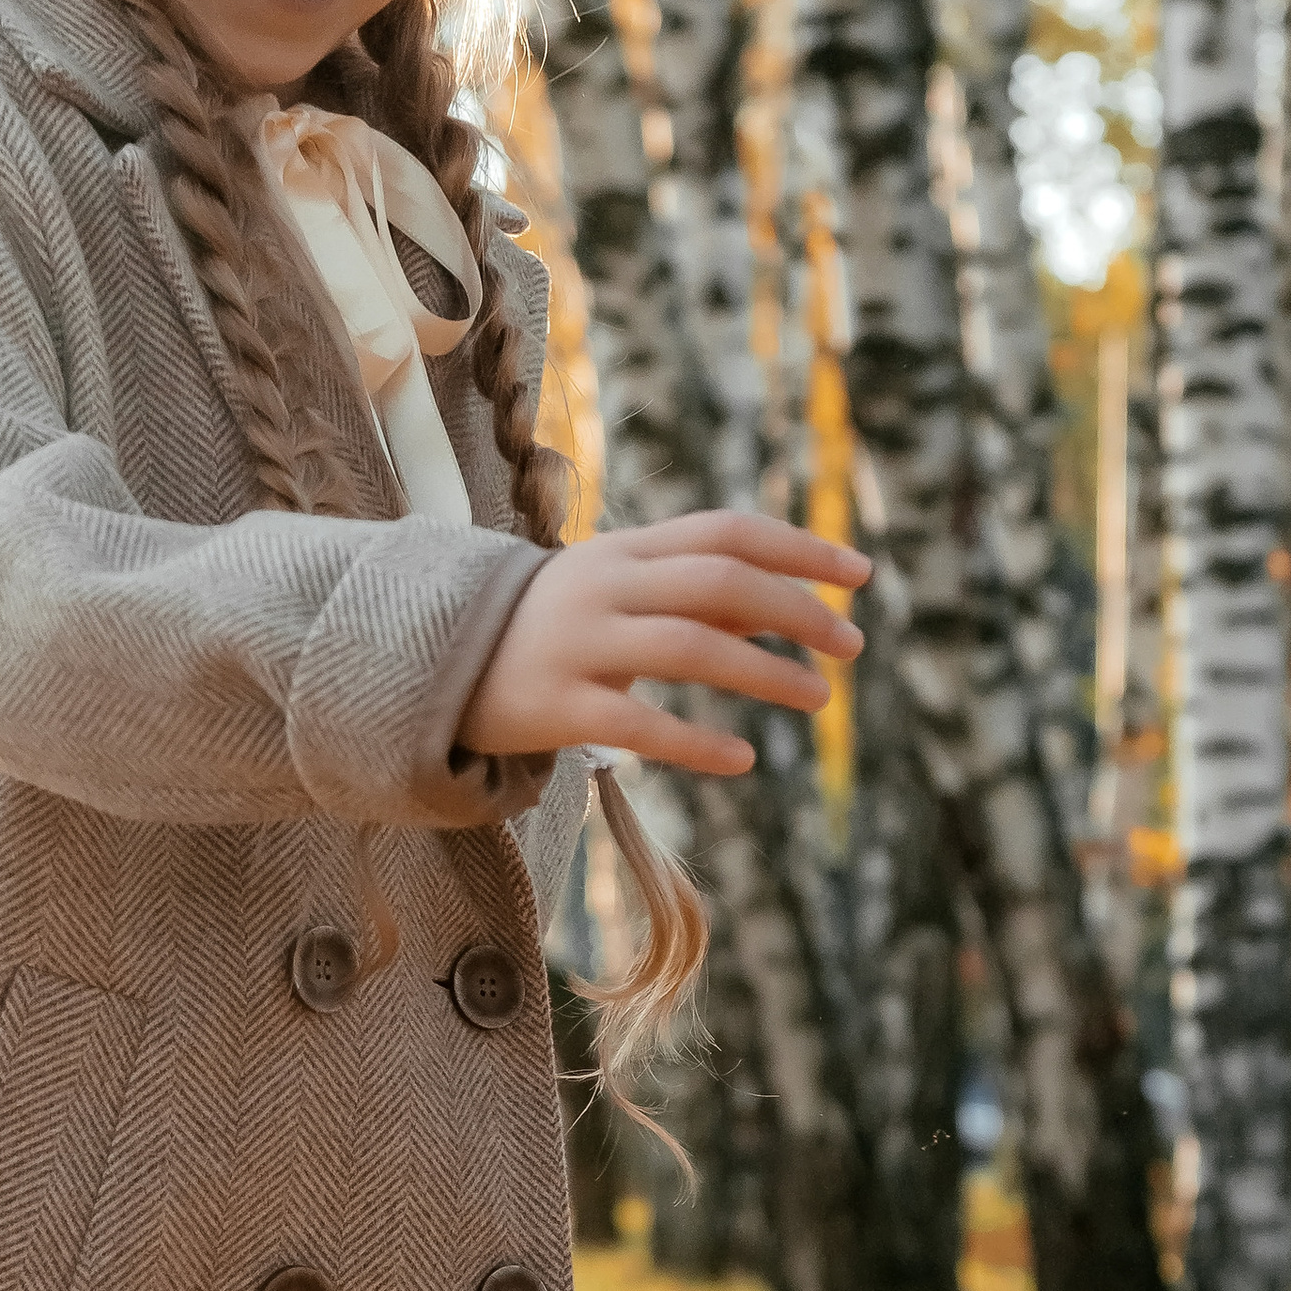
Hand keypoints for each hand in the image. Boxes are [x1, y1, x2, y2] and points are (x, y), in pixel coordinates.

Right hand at [456, 512, 871, 777]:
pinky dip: (697, 741)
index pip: (727, 531)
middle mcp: (604, 587)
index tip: (861, 573)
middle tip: (852, 644)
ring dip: (764, 672)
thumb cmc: (549, 628)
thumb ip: (697, 596)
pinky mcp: (555, 706)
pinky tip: (745, 758)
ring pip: (689, 648)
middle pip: (718, 582)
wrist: (429, 662)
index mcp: (625, 550)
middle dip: (797, 608)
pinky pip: (638, 724)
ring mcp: (578, 644)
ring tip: (819, 698)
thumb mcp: (620, 594)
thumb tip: (792, 607)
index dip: (799, 546)